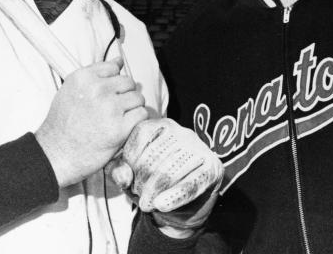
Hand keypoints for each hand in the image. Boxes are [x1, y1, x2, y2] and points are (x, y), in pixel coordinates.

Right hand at [35, 58, 147, 186]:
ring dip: (132, 108)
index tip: (109, 93)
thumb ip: (94, 75)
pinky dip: (136, 121)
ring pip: (138, 97)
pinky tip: (125, 127)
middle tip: (114, 109)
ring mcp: (110, 108)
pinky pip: (141, 114)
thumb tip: (118, 61)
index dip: (113, 82)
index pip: (113, 67)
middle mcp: (98, 89)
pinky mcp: (120, 127)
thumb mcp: (70, 90)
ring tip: (119, 119)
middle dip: (125, 94)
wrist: (56, 154)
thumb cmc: (61, 124)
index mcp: (83, 78)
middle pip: (129, 82)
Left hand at [110, 118, 222, 236]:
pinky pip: (192, 183)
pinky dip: (175, 196)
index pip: (140, 136)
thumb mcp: (129, 175)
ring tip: (147, 204)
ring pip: (171, 170)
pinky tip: (162, 205)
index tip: (127, 181)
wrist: (182, 207)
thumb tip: (123, 177)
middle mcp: (182, 131)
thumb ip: (118, 171)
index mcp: (161, 124)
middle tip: (138, 197)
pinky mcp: (213, 167)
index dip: (129, 161)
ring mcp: (199, 148)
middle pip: (155, 156)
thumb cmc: (151, 183)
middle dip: (141, 181)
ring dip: (154, 192)